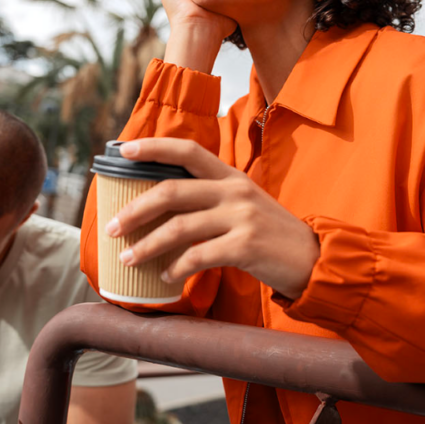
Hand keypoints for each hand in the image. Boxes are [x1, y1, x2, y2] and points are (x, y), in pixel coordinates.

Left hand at [106, 138, 319, 299]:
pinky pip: (199, 256)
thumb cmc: (271, 235)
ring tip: (128, 258)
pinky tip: (166, 276)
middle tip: (111, 227)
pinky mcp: (246, 245)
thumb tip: (162, 207)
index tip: (123, 151)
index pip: (188, 149)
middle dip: (135, 210)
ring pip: (180, 227)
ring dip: (147, 245)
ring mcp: (241, 217)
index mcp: (231, 176)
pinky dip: (176, 268)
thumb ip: (211, 199)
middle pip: (173, 190)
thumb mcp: (244, 205)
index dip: (154, 147)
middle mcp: (235, 190)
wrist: (313, 259)